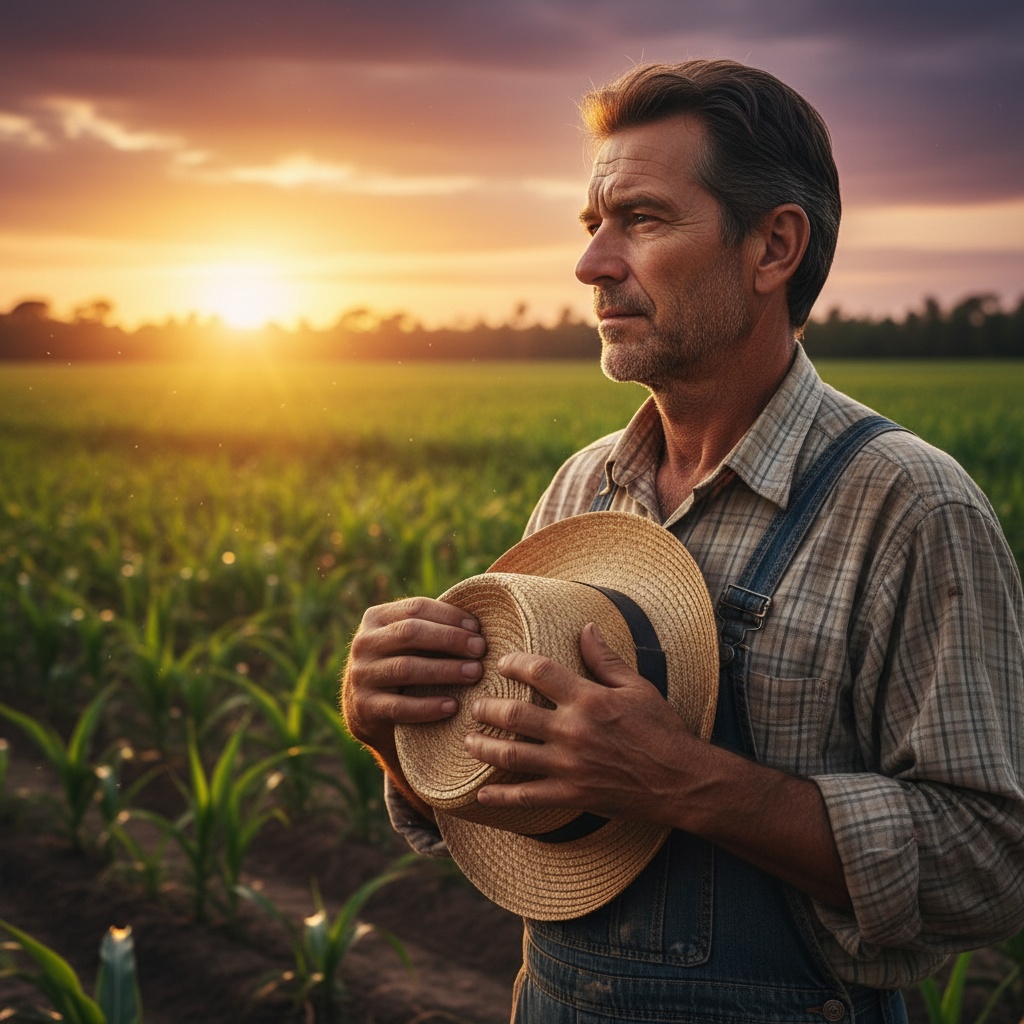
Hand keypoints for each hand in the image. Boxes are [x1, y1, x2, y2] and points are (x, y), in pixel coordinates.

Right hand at [342, 597, 485, 780]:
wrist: (370, 714)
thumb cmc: (405, 668)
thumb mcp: (409, 642)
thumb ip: (433, 626)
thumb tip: (480, 616)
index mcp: (376, 618)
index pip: (416, 608)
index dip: (449, 616)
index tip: (478, 628)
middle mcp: (363, 643)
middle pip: (410, 633)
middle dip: (450, 639)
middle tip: (481, 649)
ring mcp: (361, 675)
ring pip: (407, 668)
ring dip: (445, 670)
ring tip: (475, 673)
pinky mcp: (364, 708)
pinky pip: (400, 707)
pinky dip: (428, 706)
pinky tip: (453, 706)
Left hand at [465, 622, 851, 907]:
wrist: (680, 781)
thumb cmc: (661, 730)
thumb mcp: (637, 686)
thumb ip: (606, 658)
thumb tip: (586, 626)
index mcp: (588, 699)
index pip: (539, 672)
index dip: (515, 663)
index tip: (502, 662)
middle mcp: (572, 730)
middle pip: (514, 715)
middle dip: (488, 709)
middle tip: (474, 706)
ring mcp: (569, 766)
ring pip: (512, 755)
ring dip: (484, 748)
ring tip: (468, 742)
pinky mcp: (571, 795)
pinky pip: (526, 797)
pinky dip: (500, 796)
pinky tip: (480, 794)